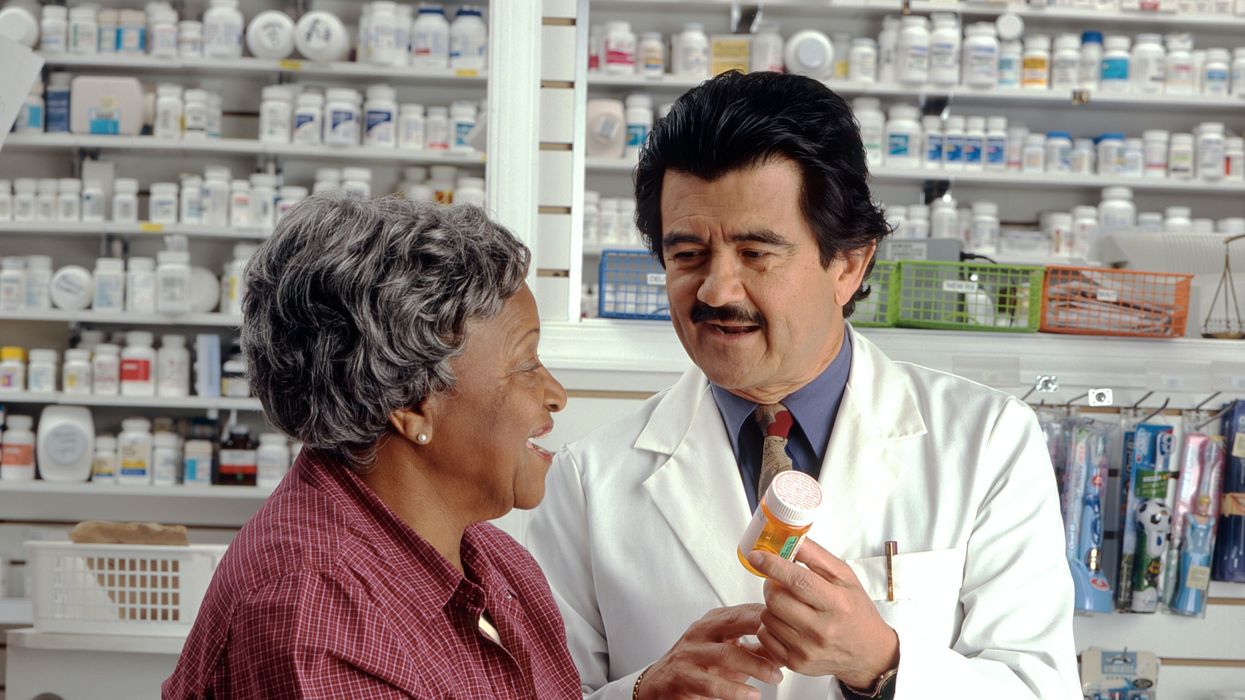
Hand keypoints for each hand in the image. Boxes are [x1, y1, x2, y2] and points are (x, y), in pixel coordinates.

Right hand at [636, 604, 784, 699]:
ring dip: (756, 666)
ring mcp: (691, 653)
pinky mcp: (684, 677)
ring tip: (776, 677)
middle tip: (788, 645)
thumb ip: (755, 647)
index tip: (793, 623)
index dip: (770, 616)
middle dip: (764, 631)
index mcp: (713, 621)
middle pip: (735, 623)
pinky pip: (712, 683)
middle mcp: (701, 632)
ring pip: (727, 654)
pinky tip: (752, 694)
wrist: (659, 683)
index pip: (744, 610)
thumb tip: (787, 645)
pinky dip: (735, 690)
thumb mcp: (726, 650)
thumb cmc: (696, 663)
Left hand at [747, 539, 899, 688]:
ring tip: (789, 604)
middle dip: (771, 585)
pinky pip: (765, 636)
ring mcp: (807, 649)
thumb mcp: (845, 577)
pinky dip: (770, 625)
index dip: (773, 566)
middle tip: (780, 582)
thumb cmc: (856, 611)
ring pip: (767, 617)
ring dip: (772, 605)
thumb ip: (817, 556)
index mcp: (837, 604)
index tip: (757, 555)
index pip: (798, 581)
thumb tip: (791, 539)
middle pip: (776, 599)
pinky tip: (787, 622)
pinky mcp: (796, 663)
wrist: (868, 653)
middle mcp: (822, 629)